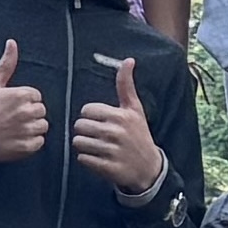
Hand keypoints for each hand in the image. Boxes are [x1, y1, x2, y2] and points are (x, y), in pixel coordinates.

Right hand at [0, 38, 47, 185]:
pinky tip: (15, 140)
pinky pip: (39, 142)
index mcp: (21, 94)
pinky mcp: (27, 147)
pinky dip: (30, 143)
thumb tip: (12, 43)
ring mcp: (27, 130)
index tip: (10, 108)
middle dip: (29, 115)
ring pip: (42, 127)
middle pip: (41, 111)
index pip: (36, 96)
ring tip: (13, 130)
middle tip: (10, 120)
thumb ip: (6, 64)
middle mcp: (27, 111)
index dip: (24, 102)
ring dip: (31, 129)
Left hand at [72, 58, 163, 195]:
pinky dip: (87, 159)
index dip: (90, 116)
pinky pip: (82, 159)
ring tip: (97, 146)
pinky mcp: (107, 168)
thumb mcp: (135, 109)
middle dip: (85, 130)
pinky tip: (99, 158)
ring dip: (84, 145)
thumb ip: (126, 85)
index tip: (100, 121)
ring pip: (78, 142)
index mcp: (120, 116)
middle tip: (98, 135)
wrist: (149, 167)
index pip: (86, 110)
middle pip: (79, 126)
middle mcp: (116, 132)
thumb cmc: (139, 134)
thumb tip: (128, 60)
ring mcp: (111, 151)